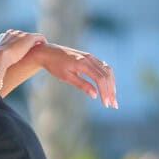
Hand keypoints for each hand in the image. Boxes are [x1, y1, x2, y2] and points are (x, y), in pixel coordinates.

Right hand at [0, 31, 117, 108]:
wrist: (44, 53)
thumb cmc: (57, 64)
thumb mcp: (71, 75)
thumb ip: (83, 83)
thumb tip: (94, 95)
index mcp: (89, 62)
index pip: (106, 76)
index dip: (111, 89)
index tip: (112, 103)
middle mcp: (90, 59)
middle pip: (107, 76)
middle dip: (111, 91)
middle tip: (114, 105)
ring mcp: (85, 59)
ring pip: (103, 75)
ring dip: (108, 89)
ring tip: (108, 102)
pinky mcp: (78, 62)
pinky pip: (93, 74)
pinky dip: (100, 84)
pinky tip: (98, 95)